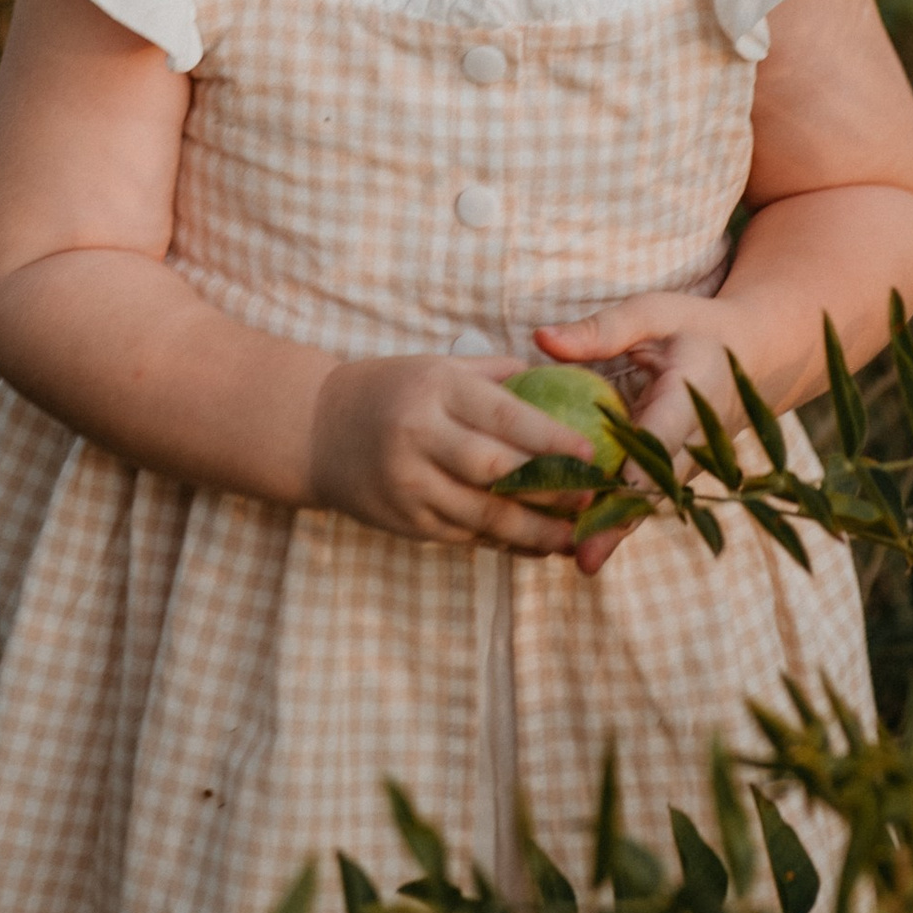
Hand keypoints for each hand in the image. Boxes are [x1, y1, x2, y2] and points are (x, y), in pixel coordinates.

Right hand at [307, 353, 596, 553]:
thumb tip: (566, 380)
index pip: (503, 416)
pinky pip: (463, 537)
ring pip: (483, 517)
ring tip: (574, 538)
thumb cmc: (394, 389)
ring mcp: (409, 484)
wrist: (318, 430)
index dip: (551, 439)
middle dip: (551, 491)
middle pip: (496, 472)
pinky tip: (535, 545)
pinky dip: (503, 544)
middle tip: (594, 501)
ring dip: (534, 532)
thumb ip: (499, 376)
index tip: (591, 455)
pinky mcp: (404, 521)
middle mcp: (420, 436)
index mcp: (437, 389)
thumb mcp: (440, 367)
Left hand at [531, 294, 741, 574]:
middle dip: (621, 520)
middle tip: (584, 556)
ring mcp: (689, 463)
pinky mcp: (677, 474)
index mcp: (689, 396)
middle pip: (655, 486)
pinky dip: (617, 521)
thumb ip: (602, 330)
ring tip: (579, 561)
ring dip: (618, 531)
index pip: (662, 437)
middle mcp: (695, 440)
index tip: (611, 493)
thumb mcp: (653, 313)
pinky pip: (646, 498)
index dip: (638, 468)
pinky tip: (580, 546)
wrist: (752, 357)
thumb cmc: (695, 328)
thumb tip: (541, 340)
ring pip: (652, 502)